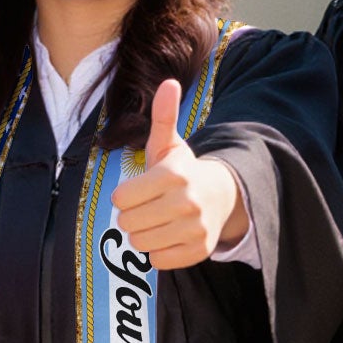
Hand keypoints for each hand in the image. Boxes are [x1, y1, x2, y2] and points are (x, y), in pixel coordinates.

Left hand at [109, 79, 245, 269]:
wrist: (222, 196)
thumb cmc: (183, 171)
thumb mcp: (170, 144)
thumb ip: (163, 116)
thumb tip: (169, 82)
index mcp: (174, 175)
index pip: (121, 199)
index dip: (124, 196)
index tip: (138, 191)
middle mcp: (187, 203)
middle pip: (128, 223)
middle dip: (132, 216)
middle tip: (147, 207)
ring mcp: (195, 229)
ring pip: (140, 244)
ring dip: (143, 234)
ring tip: (157, 221)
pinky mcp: (199, 251)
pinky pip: (157, 260)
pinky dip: (158, 251)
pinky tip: (168, 235)